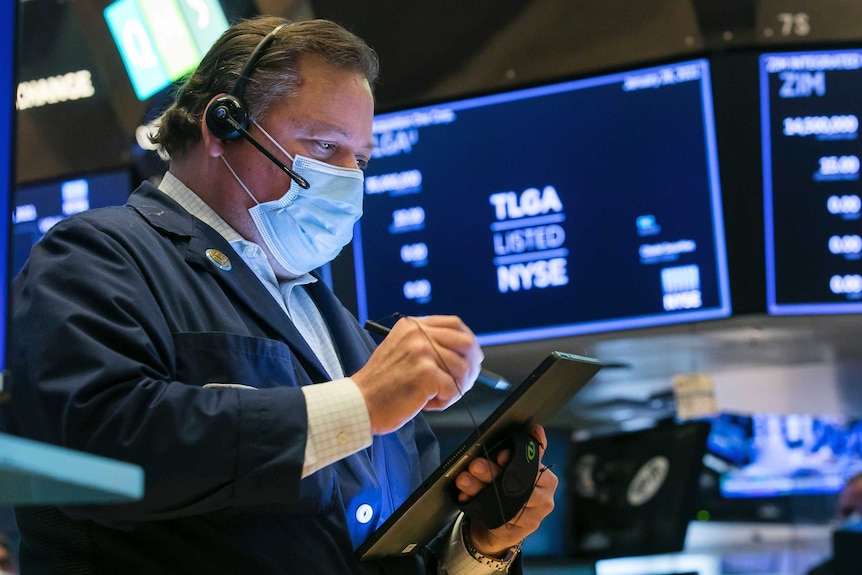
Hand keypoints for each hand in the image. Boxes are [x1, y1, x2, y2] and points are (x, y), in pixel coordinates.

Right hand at [351, 315, 482, 434]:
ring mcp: (422, 352)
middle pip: (465, 343)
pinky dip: (446, 401)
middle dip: (471, 365)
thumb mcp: (400, 350)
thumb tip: (464, 351)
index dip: (468, 341)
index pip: (454, 324)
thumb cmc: (381, 385)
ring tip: (436, 397)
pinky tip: (427, 404)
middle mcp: (418, 334)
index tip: (471, 356)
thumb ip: (426, 344)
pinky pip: (454, 388)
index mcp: (412, 326)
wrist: (359, 404)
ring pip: (463, 368)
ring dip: (456, 387)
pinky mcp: (426, 374)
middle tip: (465, 381)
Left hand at [454, 424, 557, 555]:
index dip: (513, 460)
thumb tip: (536, 428)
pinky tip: (465, 497)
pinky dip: (477, 506)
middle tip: (474, 465)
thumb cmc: (510, 489)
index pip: (532, 467)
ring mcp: (532, 518)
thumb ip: (528, 449)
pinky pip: (495, 517)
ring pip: (503, 501)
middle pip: (515, 484)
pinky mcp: (516, 532)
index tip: (499, 454)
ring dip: (479, 489)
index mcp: (547, 480)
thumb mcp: (517, 467)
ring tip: (463, 480)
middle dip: (491, 472)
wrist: (500, 525)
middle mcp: (545, 500)